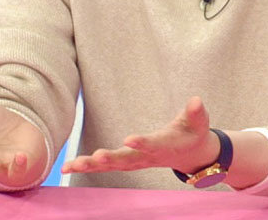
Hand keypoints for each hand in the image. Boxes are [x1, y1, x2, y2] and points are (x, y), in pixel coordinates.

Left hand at [60, 96, 218, 175]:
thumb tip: (197, 100)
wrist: (191, 155)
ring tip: (73, 164)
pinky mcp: (127, 161)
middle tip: (96, 157)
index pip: (152, 145)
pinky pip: (104, 166)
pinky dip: (87, 166)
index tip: (129, 139)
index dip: (142, 143)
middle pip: (127, 160)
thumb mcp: (199, 122)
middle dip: (111, 159)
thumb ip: (196, 113)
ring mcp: (135, 161)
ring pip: (112, 165)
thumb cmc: (193, 133)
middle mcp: (147, 157)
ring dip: (92, 165)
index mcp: (164, 146)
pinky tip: (68, 166)